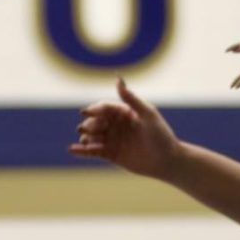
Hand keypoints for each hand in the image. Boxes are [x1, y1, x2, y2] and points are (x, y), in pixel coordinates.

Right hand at [69, 77, 183, 180]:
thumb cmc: (161, 135)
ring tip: (84, 139)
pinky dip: (82, 151)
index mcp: (124, 112)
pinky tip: (72, 150)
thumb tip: (118, 79)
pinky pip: (93, 151)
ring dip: (86, 136)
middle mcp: (116, 125)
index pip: (105, 108)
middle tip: (86, 128)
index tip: (86, 112)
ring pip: (93, 136)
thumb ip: (131, 99)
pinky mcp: (110, 154)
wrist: (167, 161)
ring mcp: (113, 139)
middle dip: (90, 124)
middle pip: (96, 121)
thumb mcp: (147, 114)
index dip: (95, 110)